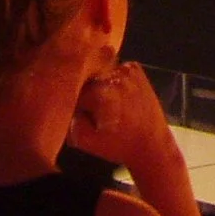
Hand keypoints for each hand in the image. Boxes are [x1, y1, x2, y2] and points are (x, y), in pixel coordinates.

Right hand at [69, 60, 175, 175]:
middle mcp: (112, 75)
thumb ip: (68, 120)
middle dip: (86, 92)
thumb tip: (62, 104)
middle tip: (94, 111)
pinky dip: (114, 80)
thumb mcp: (85, 141)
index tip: (79, 114)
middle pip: (86, 78)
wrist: (152, 144)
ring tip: (107, 105)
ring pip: (100, 73)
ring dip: (100, 85)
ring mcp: (126, 70)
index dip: (73, 103)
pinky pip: (116, 69)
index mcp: (98, 92)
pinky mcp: (136, 69)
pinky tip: (118, 96)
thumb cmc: (117, 145)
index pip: (72, 89)